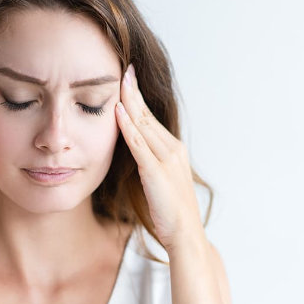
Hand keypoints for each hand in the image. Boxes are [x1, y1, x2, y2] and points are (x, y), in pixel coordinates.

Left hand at [114, 63, 202, 250]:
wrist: (185, 234)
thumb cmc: (170, 209)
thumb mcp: (159, 178)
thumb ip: (149, 160)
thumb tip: (133, 145)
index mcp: (173, 149)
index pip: (151, 117)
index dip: (138, 98)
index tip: (129, 79)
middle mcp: (172, 149)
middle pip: (148, 115)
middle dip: (134, 91)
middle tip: (125, 69)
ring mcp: (165, 159)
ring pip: (144, 124)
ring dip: (130, 101)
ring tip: (120, 81)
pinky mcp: (156, 172)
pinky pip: (139, 145)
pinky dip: (128, 127)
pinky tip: (119, 112)